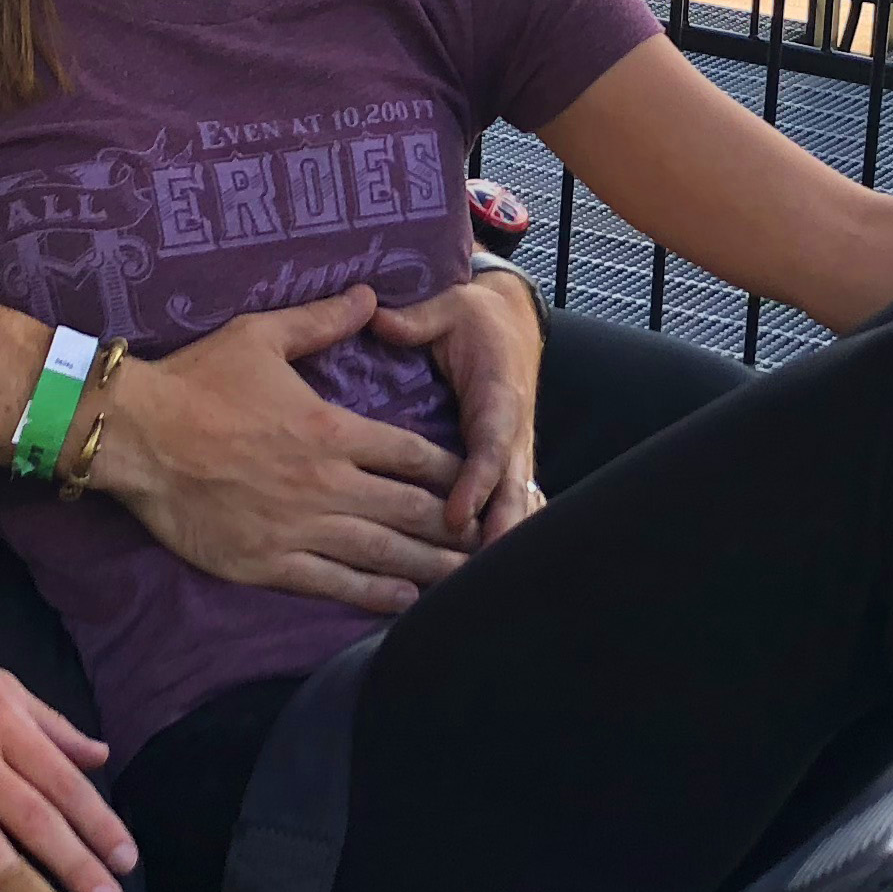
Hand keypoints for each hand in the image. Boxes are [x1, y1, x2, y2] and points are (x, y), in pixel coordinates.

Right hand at [88, 285, 470, 612]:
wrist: (134, 434)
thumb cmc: (195, 381)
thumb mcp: (261, 336)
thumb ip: (322, 320)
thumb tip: (369, 294)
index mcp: (332, 429)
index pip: (411, 454)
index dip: (450, 470)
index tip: (475, 480)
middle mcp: (326, 483)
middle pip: (411, 510)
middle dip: (455, 526)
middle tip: (490, 541)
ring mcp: (299, 527)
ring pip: (382, 553)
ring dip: (428, 565)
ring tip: (465, 578)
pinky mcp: (268, 562)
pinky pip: (333, 584)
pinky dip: (373, 594)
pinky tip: (404, 598)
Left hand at [371, 266, 544, 543]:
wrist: (513, 322)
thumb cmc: (475, 319)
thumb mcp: (450, 308)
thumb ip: (417, 320)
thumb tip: (377, 318)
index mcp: (499, 394)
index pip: (492, 444)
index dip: (477, 481)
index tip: (457, 515)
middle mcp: (512, 430)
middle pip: (511, 487)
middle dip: (499, 529)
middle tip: (477, 569)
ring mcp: (514, 450)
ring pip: (515, 502)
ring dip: (502, 539)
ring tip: (480, 583)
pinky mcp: (507, 462)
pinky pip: (509, 502)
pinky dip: (503, 533)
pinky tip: (489, 569)